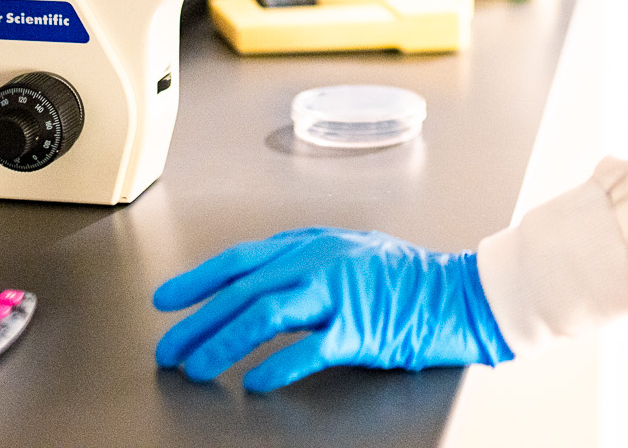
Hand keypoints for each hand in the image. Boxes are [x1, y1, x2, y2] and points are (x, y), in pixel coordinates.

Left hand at [153, 227, 512, 390]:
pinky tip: (256, 385)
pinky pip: (307, 350)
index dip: (198, 279)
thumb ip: (306, 262)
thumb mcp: (350, 252)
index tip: (166, 301)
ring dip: (223, 344)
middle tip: (170, 351)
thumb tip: (259, 282)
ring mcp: (340, 293)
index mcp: (314, 243)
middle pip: (242, 290)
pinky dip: (276, 368)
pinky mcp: (359, 329)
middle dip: (198, 322)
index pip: (240, 259)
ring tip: (198, 369)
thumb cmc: (408, 278)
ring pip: (264, 314)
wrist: (461, 294)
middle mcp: (321, 262)